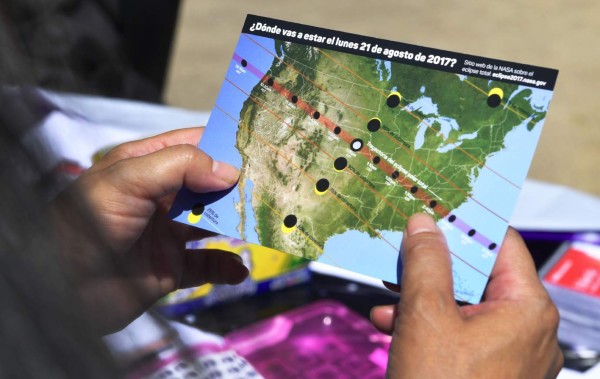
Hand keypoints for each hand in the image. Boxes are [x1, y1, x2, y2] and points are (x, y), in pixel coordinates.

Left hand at [53, 128, 247, 333]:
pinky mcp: (170, 269)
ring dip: (238, 225)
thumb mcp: (128, 180)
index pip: (193, 146)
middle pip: (209, 186)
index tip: (261, 145)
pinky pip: (206, 265)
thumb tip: (229, 169)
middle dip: (239, 186)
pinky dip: (226, 267)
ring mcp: (166, 234)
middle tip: (273, 187)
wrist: (61, 289)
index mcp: (146, 166)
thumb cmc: (87, 223)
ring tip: (265, 225)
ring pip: (213, 224)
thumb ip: (180, 166)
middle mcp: (160, 197)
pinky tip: (239, 270)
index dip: (224, 144)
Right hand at [370, 214, 562, 377]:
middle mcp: (527, 329)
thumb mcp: (425, 316)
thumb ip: (425, 262)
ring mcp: (510, 354)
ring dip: (421, 299)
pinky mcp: (490, 373)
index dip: (465, 225)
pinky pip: (460, 335)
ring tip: (386, 300)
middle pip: (478, 276)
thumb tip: (424, 223)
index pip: (501, 243)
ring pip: (464, 306)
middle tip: (401, 253)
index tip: (432, 212)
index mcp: (527, 308)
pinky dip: (427, 327)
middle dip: (431, 268)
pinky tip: (392, 327)